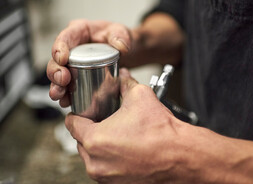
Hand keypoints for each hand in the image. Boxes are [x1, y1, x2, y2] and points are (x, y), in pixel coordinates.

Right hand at [46, 19, 131, 106]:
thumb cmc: (119, 37)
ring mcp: (72, 63)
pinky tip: (66, 102)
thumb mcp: (121, 32)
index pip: (65, 38)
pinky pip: (67, 87)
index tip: (62, 59)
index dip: (59, 48)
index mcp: (79, 31)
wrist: (127, 51)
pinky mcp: (77, 76)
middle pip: (56, 59)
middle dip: (55, 72)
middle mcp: (71, 47)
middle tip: (62, 80)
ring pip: (58, 75)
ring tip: (60, 95)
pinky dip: (66, 95)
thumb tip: (121, 47)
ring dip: (57, 87)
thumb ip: (120, 36)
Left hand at [65, 68, 180, 183]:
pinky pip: (104, 168)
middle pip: (81, 141)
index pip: (72, 124)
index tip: (84, 111)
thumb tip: (122, 77)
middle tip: (103, 121)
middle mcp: (96, 162)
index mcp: (95, 140)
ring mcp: (105, 177)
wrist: (180, 156)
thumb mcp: (140, 96)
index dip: (77, 114)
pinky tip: (123, 147)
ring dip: (99, 145)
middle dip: (90, 130)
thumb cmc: (161, 132)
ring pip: (91, 156)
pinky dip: (109, 158)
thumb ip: (125, 84)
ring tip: (116, 134)